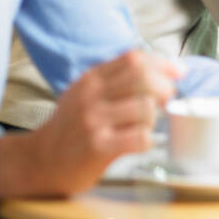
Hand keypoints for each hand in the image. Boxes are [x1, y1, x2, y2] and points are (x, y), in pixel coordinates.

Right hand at [0, 50, 182, 199]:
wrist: (40, 160)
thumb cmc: (70, 128)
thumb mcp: (84, 94)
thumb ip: (113, 79)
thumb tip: (160, 69)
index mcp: (91, 79)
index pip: (134, 58)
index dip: (162, 63)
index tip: (179, 73)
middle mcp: (91, 96)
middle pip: (142, 77)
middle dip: (164, 88)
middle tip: (166, 102)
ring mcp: (94, 121)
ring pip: (145, 108)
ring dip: (154, 118)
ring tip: (145, 126)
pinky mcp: (98, 147)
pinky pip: (139, 137)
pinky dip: (147, 140)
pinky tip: (138, 143)